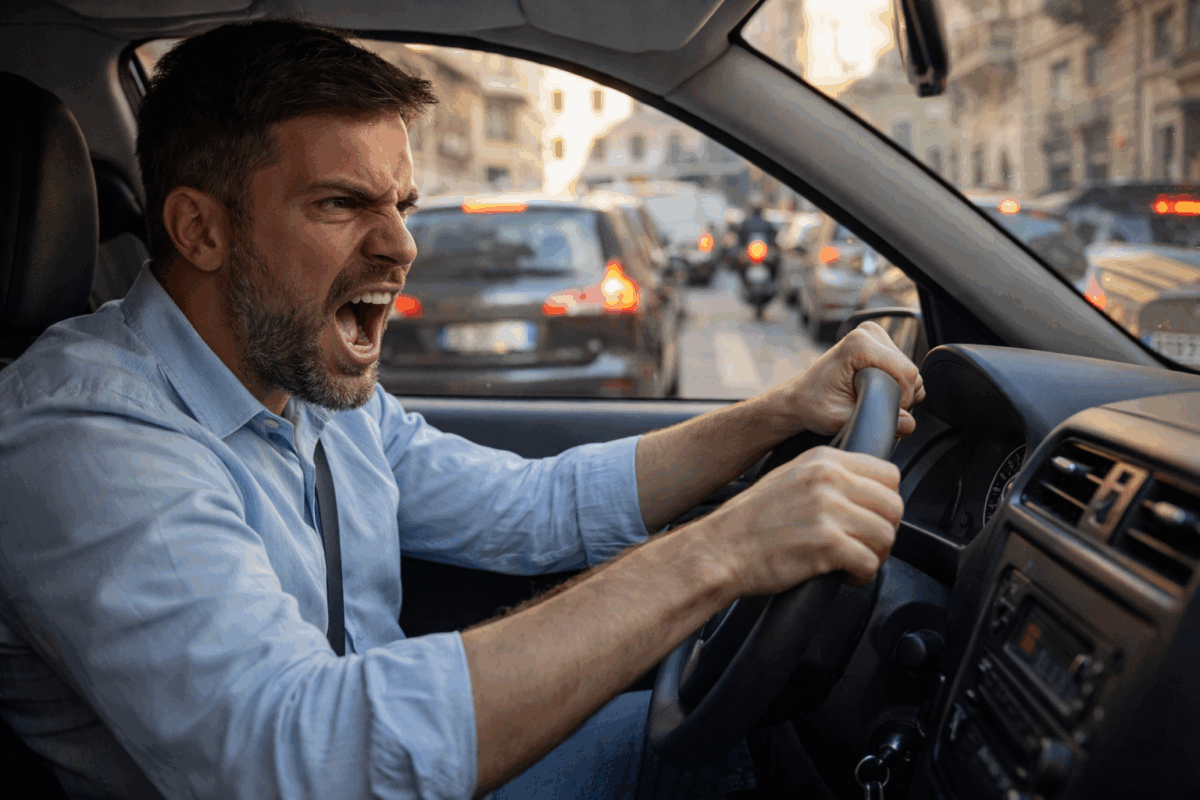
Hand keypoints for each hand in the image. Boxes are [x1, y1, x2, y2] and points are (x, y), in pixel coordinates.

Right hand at [705, 446, 902, 591]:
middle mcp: (828, 479)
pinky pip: (870, 562)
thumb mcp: (789, 479)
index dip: (884, 502)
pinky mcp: (827, 544)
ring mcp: (828, 510)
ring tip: (853, 563)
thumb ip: (828, 478)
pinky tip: (844, 576)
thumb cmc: (749, 523)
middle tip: (866, 546)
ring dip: (876, 555)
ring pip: (886, 535)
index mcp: (822, 460)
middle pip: (893, 505)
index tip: (871, 519)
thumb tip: (866, 492)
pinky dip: (862, 576)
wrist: (719, 550)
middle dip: (885, 531)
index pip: (887, 474)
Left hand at [772, 321, 925, 436]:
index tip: (884, 412)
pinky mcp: (878, 343)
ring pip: (908, 371)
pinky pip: (902, 369)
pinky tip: (874, 391)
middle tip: (873, 407)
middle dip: (900, 396)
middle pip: (910, 371)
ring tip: (869, 398)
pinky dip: (894, 385)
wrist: (799, 398)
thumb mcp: (841, 419)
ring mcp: (874, 335)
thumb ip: (876, 420)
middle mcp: (868, 333)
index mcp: (859, 344)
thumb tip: (909, 423)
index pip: (907, 372)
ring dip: (897, 391)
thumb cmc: (813, 405)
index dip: (902, 399)